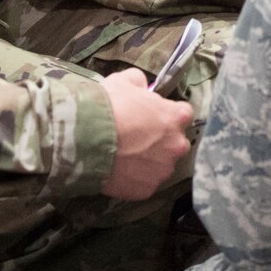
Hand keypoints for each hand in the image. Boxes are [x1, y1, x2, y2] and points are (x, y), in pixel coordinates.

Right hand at [99, 68, 194, 201]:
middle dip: (162, 140)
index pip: (183, 114)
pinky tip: (119, 171)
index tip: (153, 116)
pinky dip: (135, 178)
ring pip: (161, 165)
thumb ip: (140, 82)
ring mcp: (162, 170)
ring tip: (126, 157)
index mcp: (176, 117)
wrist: (87, 139)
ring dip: (149, 161)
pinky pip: (145, 182)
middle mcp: (176, 146)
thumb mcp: (124, 81)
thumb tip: (142, 87)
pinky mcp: (147, 189)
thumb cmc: (109, 106)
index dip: (167, 114)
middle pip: (176, 143)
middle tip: (138, 138)